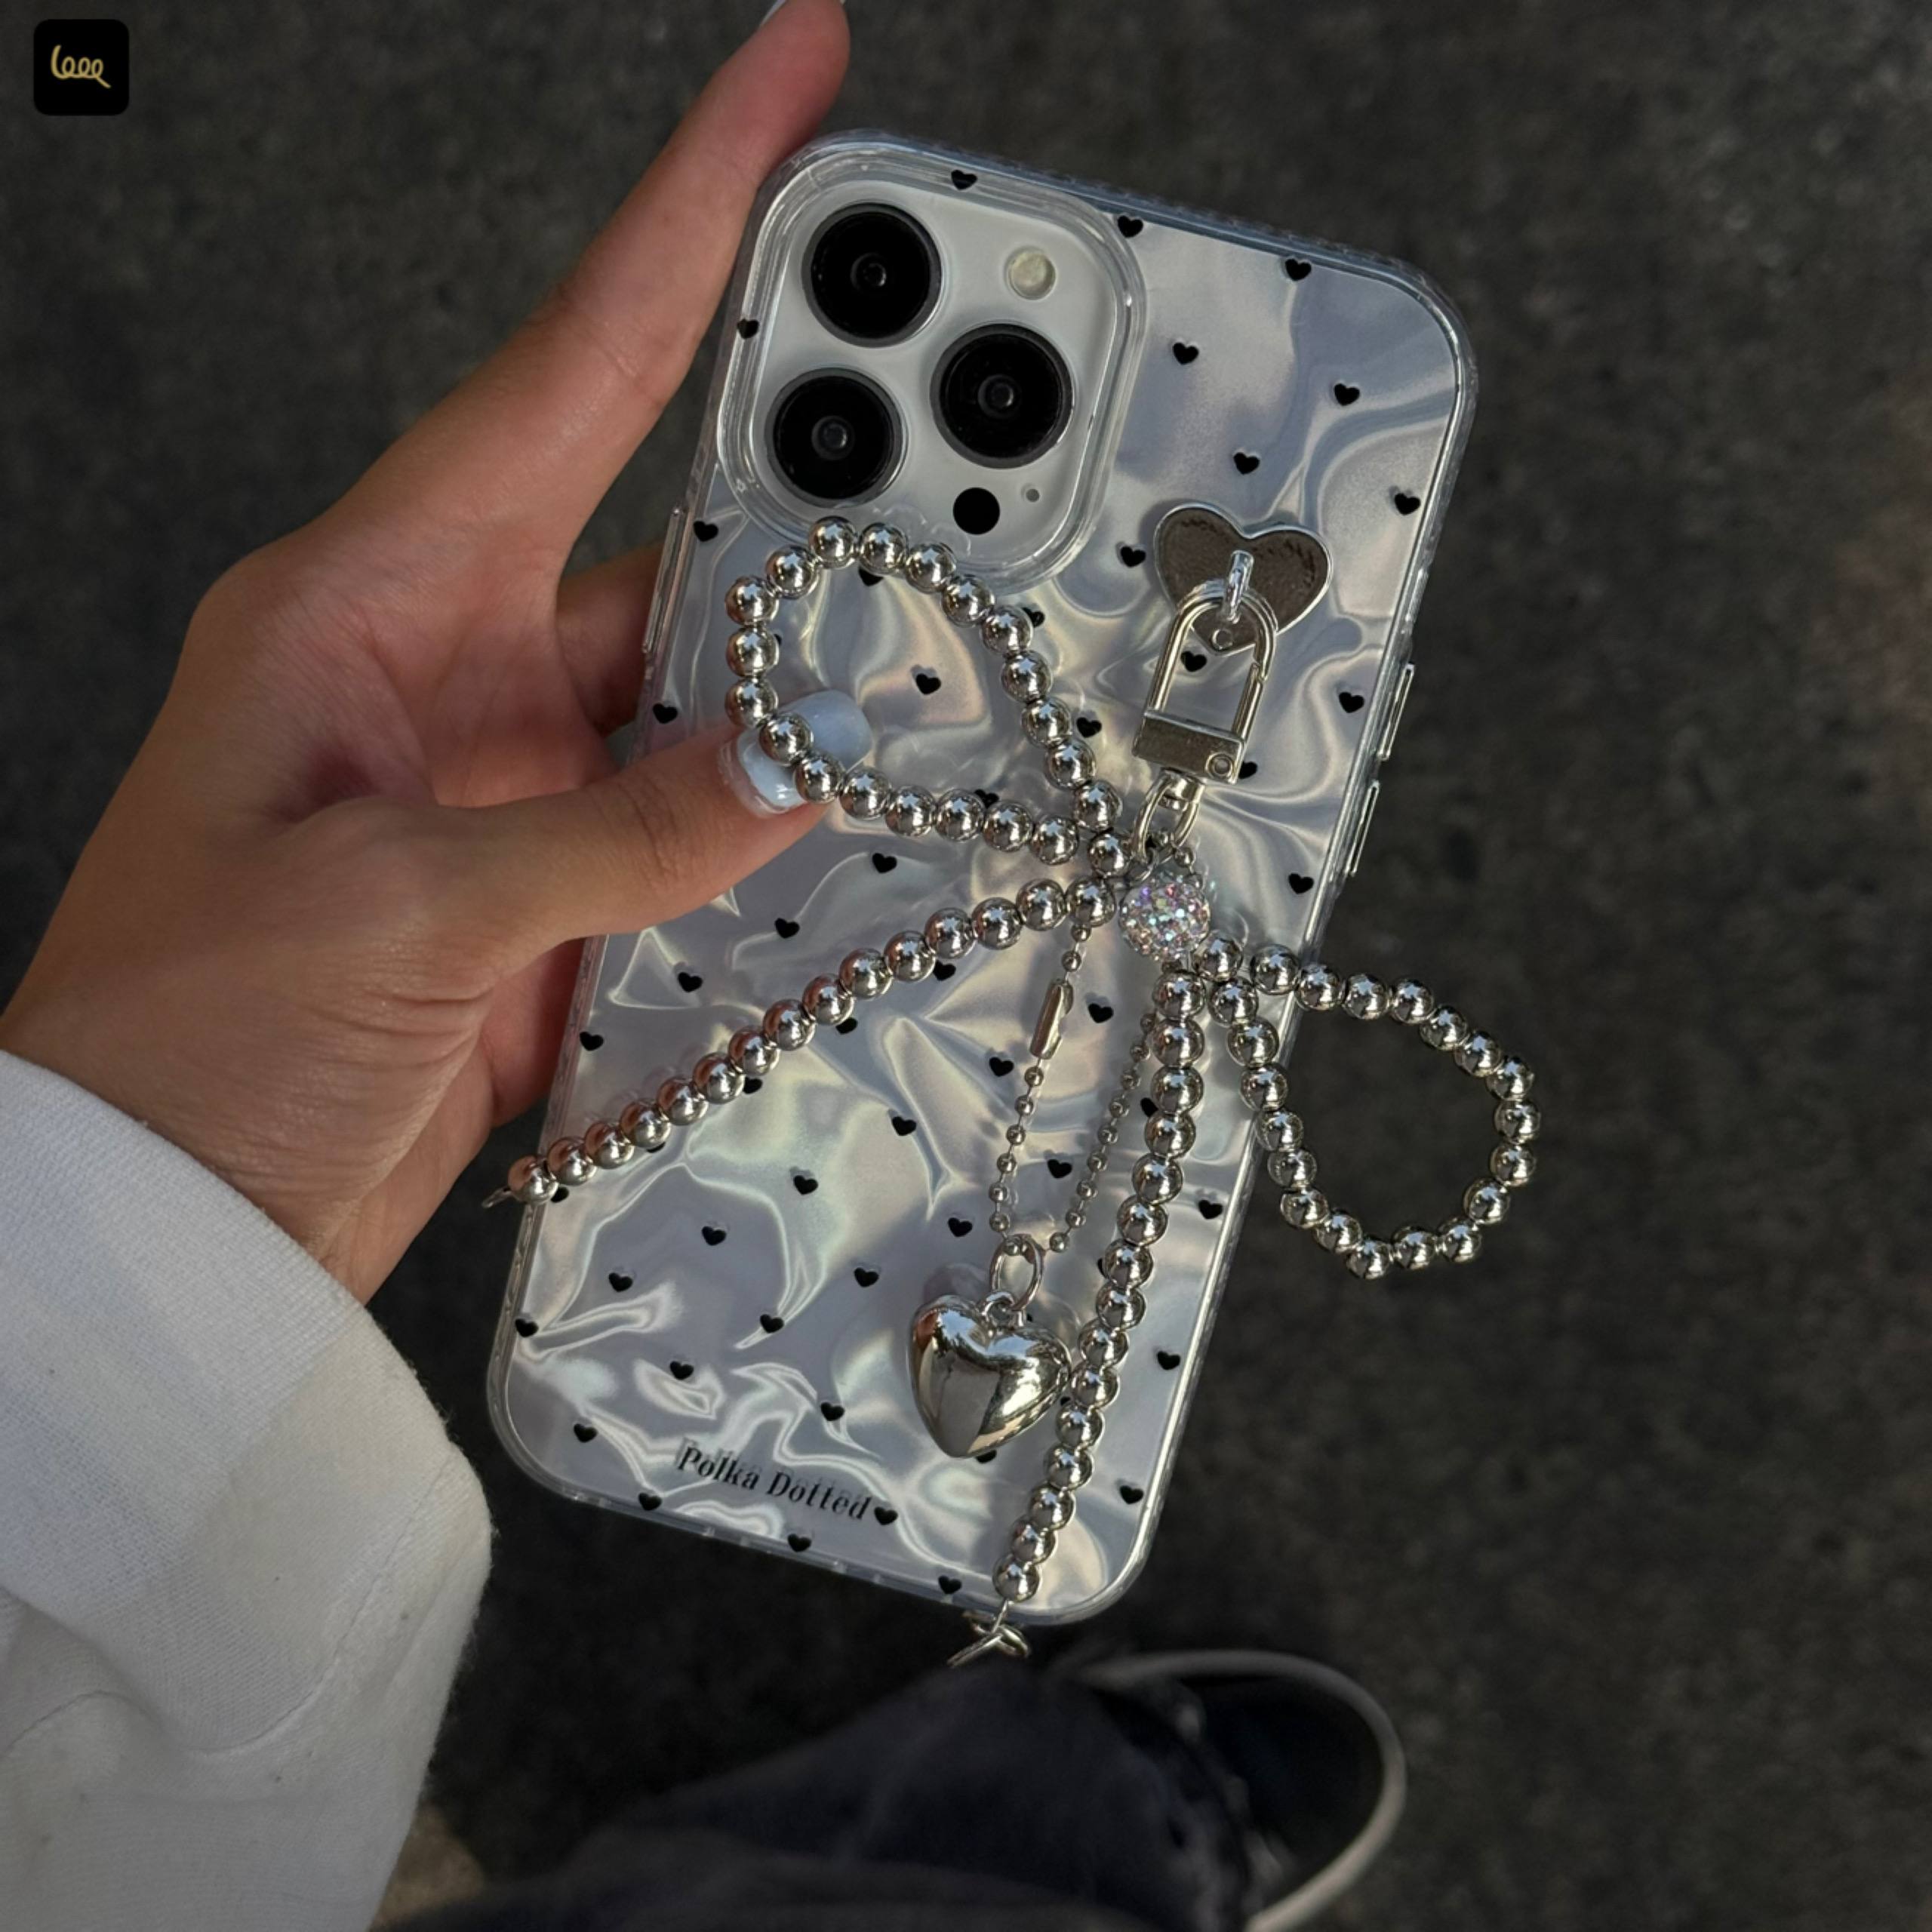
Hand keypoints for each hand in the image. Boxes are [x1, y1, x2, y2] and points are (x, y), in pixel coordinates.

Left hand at [0, 1, 850, 1302]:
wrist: (161, 1225)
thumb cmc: (176, 1041)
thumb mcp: (391, 904)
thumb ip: (610, 832)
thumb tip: (782, 769)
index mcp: (364, 604)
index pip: (562, 369)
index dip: (683, 217)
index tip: (785, 86)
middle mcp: (442, 673)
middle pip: (666, 536)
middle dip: (801, 503)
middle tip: (938, 456)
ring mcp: (505, 788)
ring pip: (699, 698)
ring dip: (791, 712)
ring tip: (898, 701)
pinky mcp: (545, 894)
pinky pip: (692, 828)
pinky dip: (762, 839)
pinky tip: (822, 846)